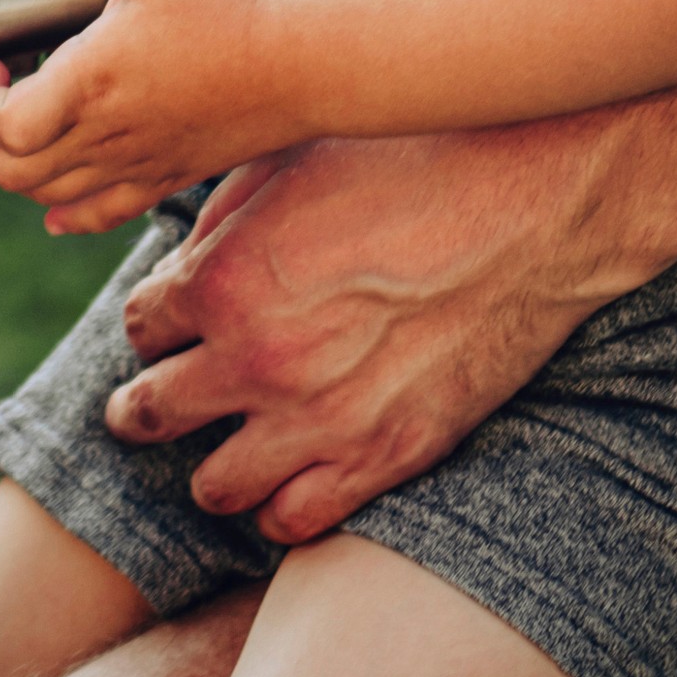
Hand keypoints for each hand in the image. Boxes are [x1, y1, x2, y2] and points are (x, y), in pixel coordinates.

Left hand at [0, 0, 300, 234]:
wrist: (305, 63)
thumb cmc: (230, 4)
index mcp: (93, 82)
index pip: (5, 127)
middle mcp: (108, 135)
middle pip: (11, 173)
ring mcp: (137, 164)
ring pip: (47, 198)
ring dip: (13, 172)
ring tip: (15, 128)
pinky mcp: (165, 178)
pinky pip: (99, 216)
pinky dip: (65, 214)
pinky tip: (55, 205)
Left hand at [103, 121, 649, 545]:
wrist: (535, 203)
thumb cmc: (419, 158)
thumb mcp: (298, 155)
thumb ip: (223, 215)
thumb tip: (186, 259)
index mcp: (224, 278)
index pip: (140, 327)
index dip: (158, 320)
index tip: (178, 319)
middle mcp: (256, 360)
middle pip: (150, 413)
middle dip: (147, 403)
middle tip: (159, 399)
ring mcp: (319, 420)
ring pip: (213, 487)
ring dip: (214, 463)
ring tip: (232, 443)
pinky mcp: (384, 458)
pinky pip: (293, 521)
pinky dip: (282, 503)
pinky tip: (295, 474)